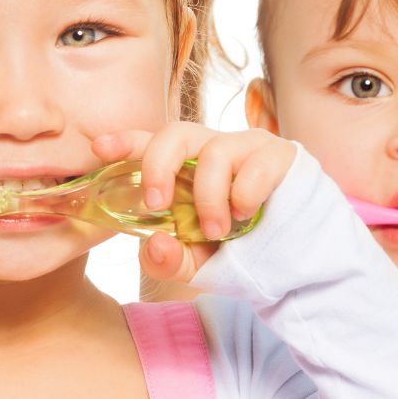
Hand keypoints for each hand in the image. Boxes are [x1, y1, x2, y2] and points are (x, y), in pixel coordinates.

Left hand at [93, 122, 296, 282]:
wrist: (298, 267)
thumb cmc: (241, 253)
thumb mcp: (196, 263)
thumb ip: (169, 259)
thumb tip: (155, 245)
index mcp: (187, 167)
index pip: (150, 142)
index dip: (124, 140)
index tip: (99, 149)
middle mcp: (213, 148)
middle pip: (175, 132)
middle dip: (158, 165)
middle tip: (157, 203)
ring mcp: (249, 147)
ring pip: (214, 152)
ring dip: (208, 197)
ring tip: (218, 231)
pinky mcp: (283, 155)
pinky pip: (256, 164)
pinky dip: (244, 193)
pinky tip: (247, 215)